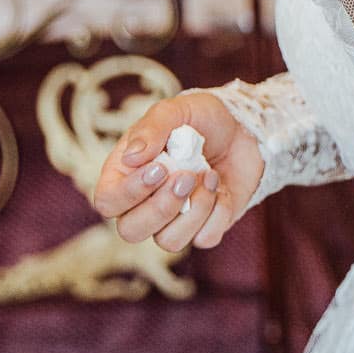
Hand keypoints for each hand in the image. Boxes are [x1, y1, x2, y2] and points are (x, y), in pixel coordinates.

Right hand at [90, 90, 263, 251]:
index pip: (108, 202)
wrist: (245, 128)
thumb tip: (131, 158)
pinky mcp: (204, 227)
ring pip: (168, 242)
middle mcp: (143, 204)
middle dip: (162, 206)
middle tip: (188, 176)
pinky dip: (218, 214)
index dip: (130, 192)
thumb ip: (150, 129)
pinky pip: (204, 238)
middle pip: (132, 231)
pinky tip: (222, 189)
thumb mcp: (176, 110)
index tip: (161, 168)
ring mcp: (174, 219)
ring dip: (195, 209)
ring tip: (210, 176)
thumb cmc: (201, 119)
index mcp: (126, 175)